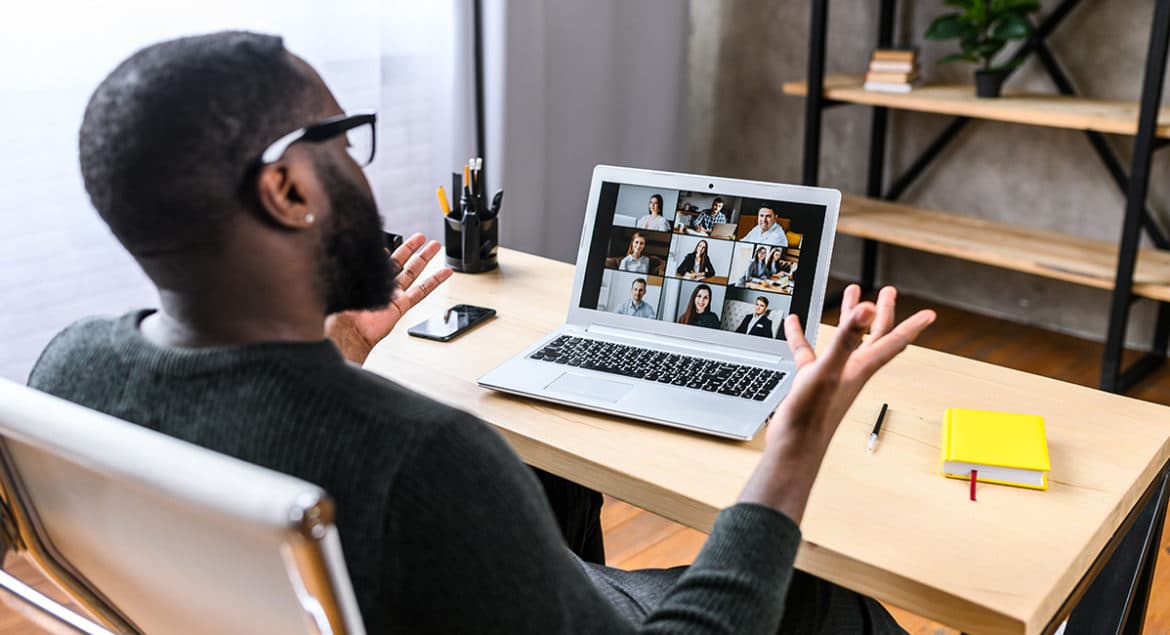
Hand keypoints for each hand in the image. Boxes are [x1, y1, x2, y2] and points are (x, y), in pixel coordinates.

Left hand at [325, 233, 452, 363]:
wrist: (350, 330)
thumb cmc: (344, 307)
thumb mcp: (351, 276)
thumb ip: (363, 262)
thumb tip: (376, 251)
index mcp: (369, 277)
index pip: (381, 259)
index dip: (387, 249)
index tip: (392, 241)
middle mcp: (383, 285)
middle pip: (401, 261)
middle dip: (412, 248)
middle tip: (421, 238)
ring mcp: (394, 294)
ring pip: (413, 272)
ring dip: (425, 258)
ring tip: (435, 246)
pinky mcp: (402, 305)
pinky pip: (422, 290)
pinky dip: (435, 280)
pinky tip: (444, 272)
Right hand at [738, 285, 934, 522]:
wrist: (794, 447)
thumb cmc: (813, 416)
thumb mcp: (829, 370)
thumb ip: (846, 340)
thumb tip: (866, 310)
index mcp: (861, 367)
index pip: (893, 342)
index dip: (912, 326)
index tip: (930, 314)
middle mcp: (851, 370)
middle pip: (875, 336)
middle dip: (882, 312)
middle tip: (887, 291)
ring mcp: (832, 375)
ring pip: (846, 340)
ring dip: (849, 318)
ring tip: (850, 295)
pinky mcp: (812, 381)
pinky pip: (809, 352)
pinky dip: (803, 336)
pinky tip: (794, 324)